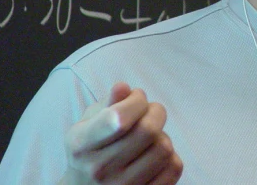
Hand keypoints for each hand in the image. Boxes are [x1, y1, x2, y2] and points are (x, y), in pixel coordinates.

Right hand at [60, 82, 182, 183]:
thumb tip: (123, 87)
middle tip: (150, 111)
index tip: (136, 98)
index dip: (136, 101)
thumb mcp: (88, 123)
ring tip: (151, 136)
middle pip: (148, 130)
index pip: (119, 118)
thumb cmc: (91, 149)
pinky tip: (154, 154)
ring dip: (162, 135)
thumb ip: (108, 103)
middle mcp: (100, 169)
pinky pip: (174, 168)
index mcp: (82, 145)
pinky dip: (171, 156)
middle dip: (156, 111)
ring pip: (164, 148)